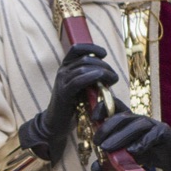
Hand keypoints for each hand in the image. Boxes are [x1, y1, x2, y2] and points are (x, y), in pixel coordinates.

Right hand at [18, 42, 118, 160]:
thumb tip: (108, 72)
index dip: (91, 47)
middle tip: (113, 76)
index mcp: (66, 67)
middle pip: (85, 59)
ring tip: (112, 80)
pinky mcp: (63, 93)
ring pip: (83, 68)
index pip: (77, 48)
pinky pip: (78, 81)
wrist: (57, 123)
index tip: (104, 54)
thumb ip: (91, 78)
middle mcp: (62, 71)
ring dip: (102, 72)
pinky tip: (101, 78)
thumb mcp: (82, 88)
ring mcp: (61, 81)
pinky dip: (91, 77)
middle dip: (103, 65)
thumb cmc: (73, 105)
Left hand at [94, 109, 170, 170]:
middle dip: (107, 128)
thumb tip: (94, 168)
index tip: (93, 118)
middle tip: (97, 143)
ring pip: (136, 125)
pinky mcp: (164, 133)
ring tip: (108, 148)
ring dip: (120, 137)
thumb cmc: (146, 153)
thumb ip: (109, 161)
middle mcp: (139, 119)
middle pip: (122, 117)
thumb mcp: (125, 157)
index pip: (115, 106)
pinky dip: (141, 143)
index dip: (103, 107)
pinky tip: (132, 151)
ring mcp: (153, 124)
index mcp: (128, 120)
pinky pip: (153, 135)